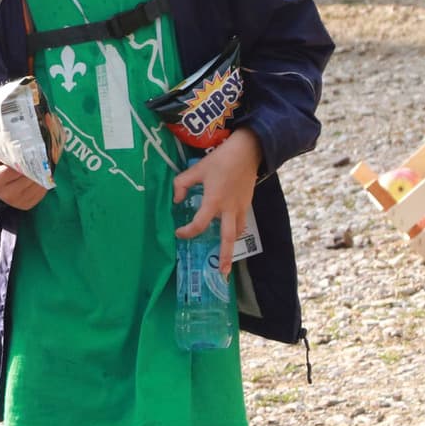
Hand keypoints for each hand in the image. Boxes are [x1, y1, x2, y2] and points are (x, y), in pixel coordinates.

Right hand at [0, 131, 47, 209]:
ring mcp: (19, 200)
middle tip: (40, 151)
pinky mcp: (28, 203)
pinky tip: (43, 169)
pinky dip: (44, 179)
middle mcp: (7, 194)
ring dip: (42, 171)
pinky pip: (42, 191)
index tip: (27, 148)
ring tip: (43, 159)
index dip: (21, 159)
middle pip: (27, 177)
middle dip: (34, 164)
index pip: (12, 170)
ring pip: (37, 184)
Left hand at [172, 128, 262, 276]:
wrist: (247, 152)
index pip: (199, 224)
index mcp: (214, 201)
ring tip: (225, 257)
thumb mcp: (196, 169)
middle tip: (223, 273)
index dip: (187, 231)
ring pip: (237, 232)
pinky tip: (229, 231)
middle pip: (228, 239)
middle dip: (225, 257)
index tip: (179, 232)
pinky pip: (241, 222)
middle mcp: (229, 209)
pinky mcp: (248, 204)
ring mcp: (241, 208)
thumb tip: (176, 200)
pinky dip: (235, 230)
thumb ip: (182, 184)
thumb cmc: (220, 160)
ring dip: (230, 244)